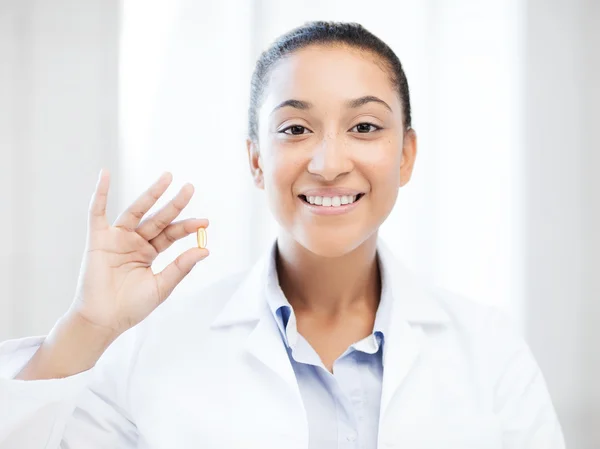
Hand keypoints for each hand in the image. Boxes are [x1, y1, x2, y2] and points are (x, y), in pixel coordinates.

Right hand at [69, 170, 208, 337]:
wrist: (104, 321)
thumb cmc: (132, 307)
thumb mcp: (162, 286)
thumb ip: (181, 267)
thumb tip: (205, 249)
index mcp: (149, 253)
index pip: (171, 234)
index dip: (187, 227)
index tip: (204, 223)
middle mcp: (135, 242)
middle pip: (158, 218)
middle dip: (175, 204)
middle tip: (190, 188)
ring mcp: (117, 238)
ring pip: (136, 211)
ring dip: (151, 194)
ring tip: (168, 177)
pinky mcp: (98, 239)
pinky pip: (97, 212)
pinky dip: (99, 193)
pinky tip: (105, 174)